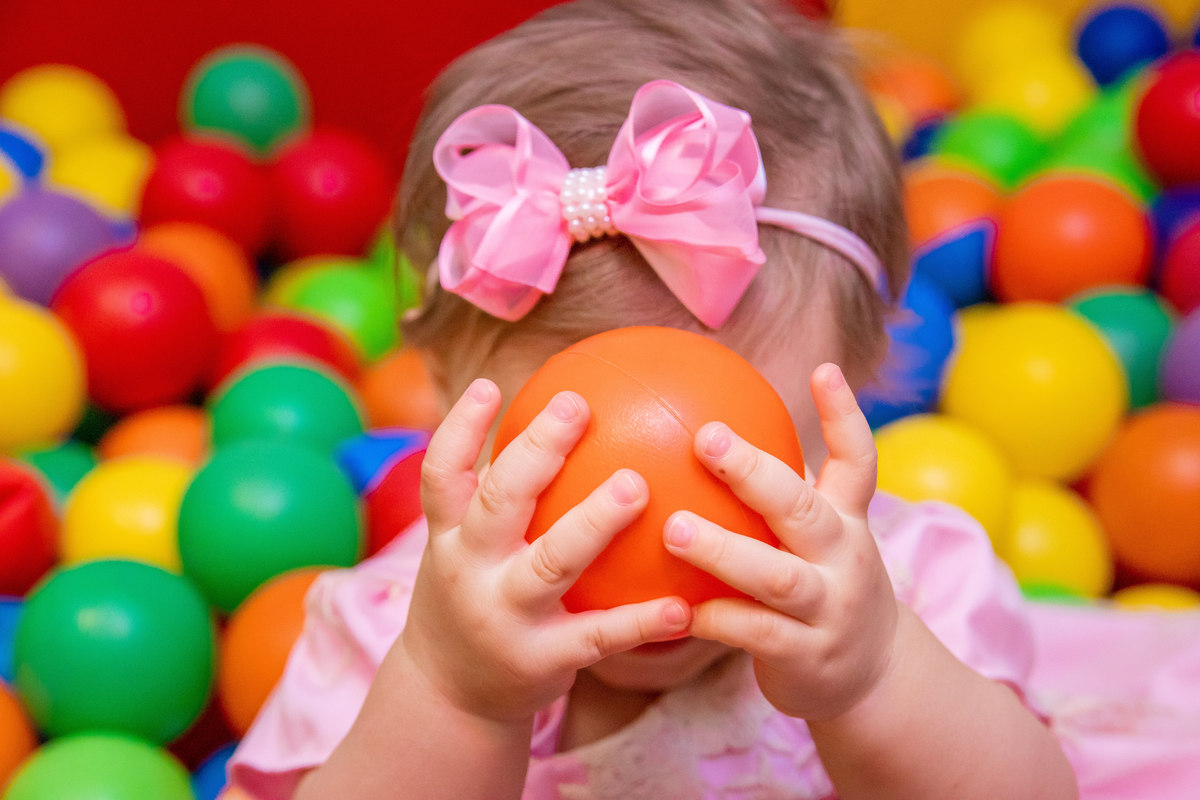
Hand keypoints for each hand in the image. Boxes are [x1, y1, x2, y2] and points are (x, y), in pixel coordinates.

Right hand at [400, 379, 691, 723]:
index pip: (441, 475)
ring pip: (551, 562)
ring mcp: (505, 616)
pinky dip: (641, 621)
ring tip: (637, 485)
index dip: (459, 428)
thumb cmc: (476, 597)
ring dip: (594, 522)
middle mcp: (469, 571)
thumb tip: (558, 419)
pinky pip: (599, 635)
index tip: (489, 385)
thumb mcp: (464, 550)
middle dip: (535, 451)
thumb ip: (499, 497)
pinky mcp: (542, 660)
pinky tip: (682, 606)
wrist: (452, 698)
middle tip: (579, 406)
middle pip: (497, 502)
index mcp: (447, 538)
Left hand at [663, 363, 898, 721]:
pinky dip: (715, 618)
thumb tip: (709, 425)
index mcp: (847, 521)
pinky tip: (674, 607)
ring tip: (674, 528)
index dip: (844, 415)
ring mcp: (829, 609)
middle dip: (755, 473)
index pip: (857, 461)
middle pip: (805, 509)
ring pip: (776, 577)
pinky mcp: (806, 656)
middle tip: (706, 439)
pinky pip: (754, 634)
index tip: (822, 370)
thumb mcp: (820, 537)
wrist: (872, 678)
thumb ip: (779, 491)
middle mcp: (845, 558)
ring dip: (723, 551)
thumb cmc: (823, 586)